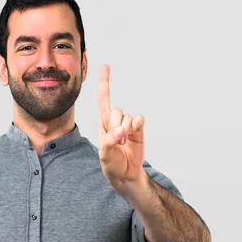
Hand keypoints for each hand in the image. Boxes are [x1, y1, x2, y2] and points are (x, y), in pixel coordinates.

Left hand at [98, 65, 146, 195]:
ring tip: (123, 143)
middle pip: (115, 111)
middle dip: (115, 126)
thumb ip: (109, 141)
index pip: (103, 100)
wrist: (126, 175)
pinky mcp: (138, 129)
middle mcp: (114, 121)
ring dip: (126, 130)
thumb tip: (120, 131)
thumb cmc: (111, 165)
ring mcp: (127, 125)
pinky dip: (136, 125)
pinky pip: (139, 119)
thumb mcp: (104, 155)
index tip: (106, 66)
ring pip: (127, 116)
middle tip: (116, 141)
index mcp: (102, 124)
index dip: (104, 83)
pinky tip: (133, 135)